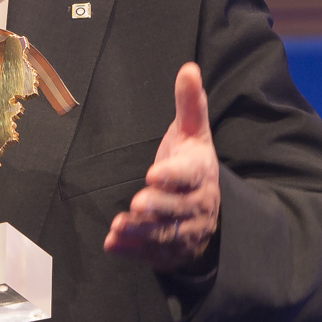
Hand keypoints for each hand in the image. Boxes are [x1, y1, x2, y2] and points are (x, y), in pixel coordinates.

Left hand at [104, 62, 219, 271]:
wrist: (209, 208)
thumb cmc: (192, 164)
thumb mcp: (193, 133)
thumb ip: (189, 104)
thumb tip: (189, 68)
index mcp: (200, 173)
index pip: (191, 174)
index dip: (174, 176)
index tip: (154, 173)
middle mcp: (196, 204)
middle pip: (180, 208)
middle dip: (160, 206)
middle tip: (139, 202)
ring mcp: (185, 230)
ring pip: (166, 234)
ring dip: (142, 232)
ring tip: (120, 225)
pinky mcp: (170, 250)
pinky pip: (152, 253)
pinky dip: (132, 250)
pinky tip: (112, 243)